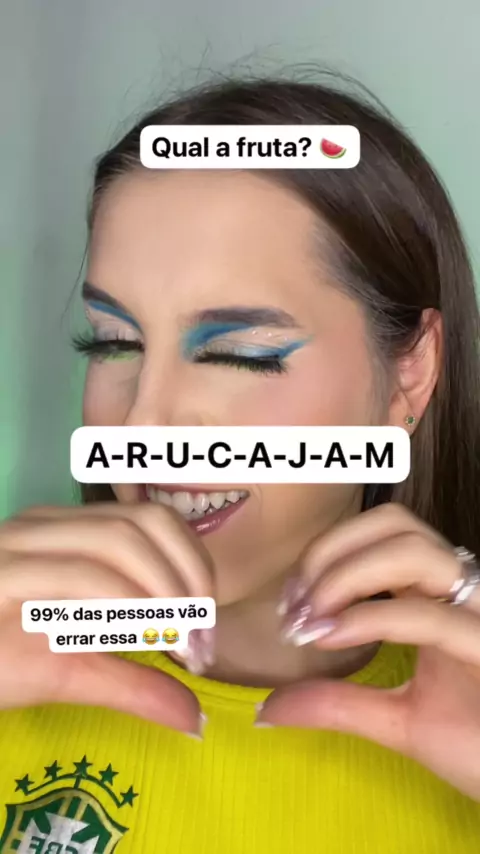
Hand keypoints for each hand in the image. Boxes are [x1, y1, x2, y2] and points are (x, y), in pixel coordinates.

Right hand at [0, 502, 213, 735]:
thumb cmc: (0, 660)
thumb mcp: (78, 671)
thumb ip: (137, 685)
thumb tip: (196, 717)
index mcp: (70, 531)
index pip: (154, 520)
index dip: (194, 562)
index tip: (207, 617)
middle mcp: (47, 525)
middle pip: (144, 525)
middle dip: (187, 578)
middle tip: (200, 636)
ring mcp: (20, 543)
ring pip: (116, 542)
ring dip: (162, 592)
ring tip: (178, 642)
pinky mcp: (2, 572)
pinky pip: (78, 574)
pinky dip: (122, 604)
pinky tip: (135, 637)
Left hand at [256, 503, 479, 800]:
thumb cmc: (478, 744)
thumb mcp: (395, 720)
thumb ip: (337, 702)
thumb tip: (266, 708)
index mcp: (440, 595)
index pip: (383, 533)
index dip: (328, 551)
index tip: (290, 601)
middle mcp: (463, 591)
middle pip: (396, 524)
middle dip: (331, 551)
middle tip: (295, 603)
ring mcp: (479, 614)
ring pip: (415, 550)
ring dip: (347, 574)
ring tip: (311, 617)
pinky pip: (429, 616)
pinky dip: (370, 618)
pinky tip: (331, 637)